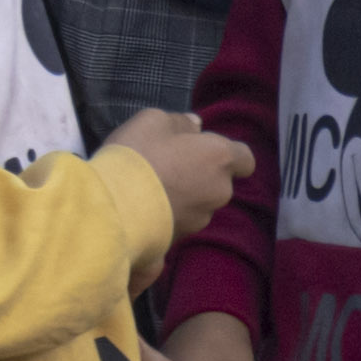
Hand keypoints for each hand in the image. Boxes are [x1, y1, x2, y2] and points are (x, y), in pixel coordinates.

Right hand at [102, 101, 255, 228]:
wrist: (115, 208)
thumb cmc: (138, 155)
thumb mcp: (153, 121)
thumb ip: (180, 122)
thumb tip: (195, 126)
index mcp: (219, 158)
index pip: (245, 159)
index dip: (228, 154)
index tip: (203, 149)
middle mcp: (220, 191)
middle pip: (219, 181)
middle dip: (199, 174)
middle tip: (167, 164)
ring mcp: (201, 219)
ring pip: (199, 203)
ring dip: (184, 195)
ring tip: (150, 187)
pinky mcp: (182, 239)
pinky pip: (179, 221)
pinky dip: (168, 214)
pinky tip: (143, 207)